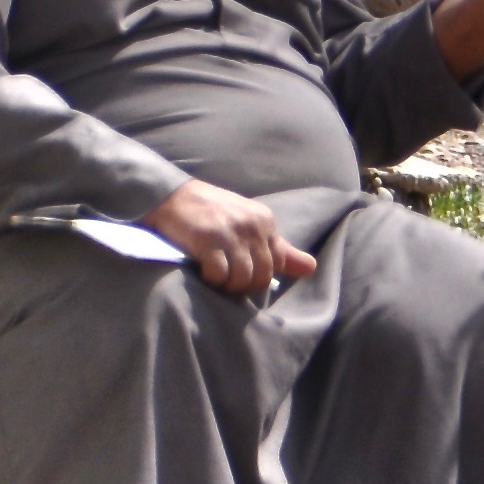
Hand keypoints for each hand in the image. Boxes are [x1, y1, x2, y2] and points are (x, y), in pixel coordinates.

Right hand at [143, 179, 319, 297]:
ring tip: (215, 279)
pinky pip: (219, 275)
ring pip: (242, 279)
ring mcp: (231, 233)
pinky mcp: (208, 241)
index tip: (241, 275)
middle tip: (226, 282)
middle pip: (261, 276)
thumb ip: (280, 248)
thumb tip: (311, 268)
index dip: (259, 277)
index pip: (277, 265)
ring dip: (227, 286)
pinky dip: (212, 280)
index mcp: (265, 221)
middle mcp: (252, 225)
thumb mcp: (250, 225)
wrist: (172, 197)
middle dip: (244, 286)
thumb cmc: (212, 214)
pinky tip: (203, 272)